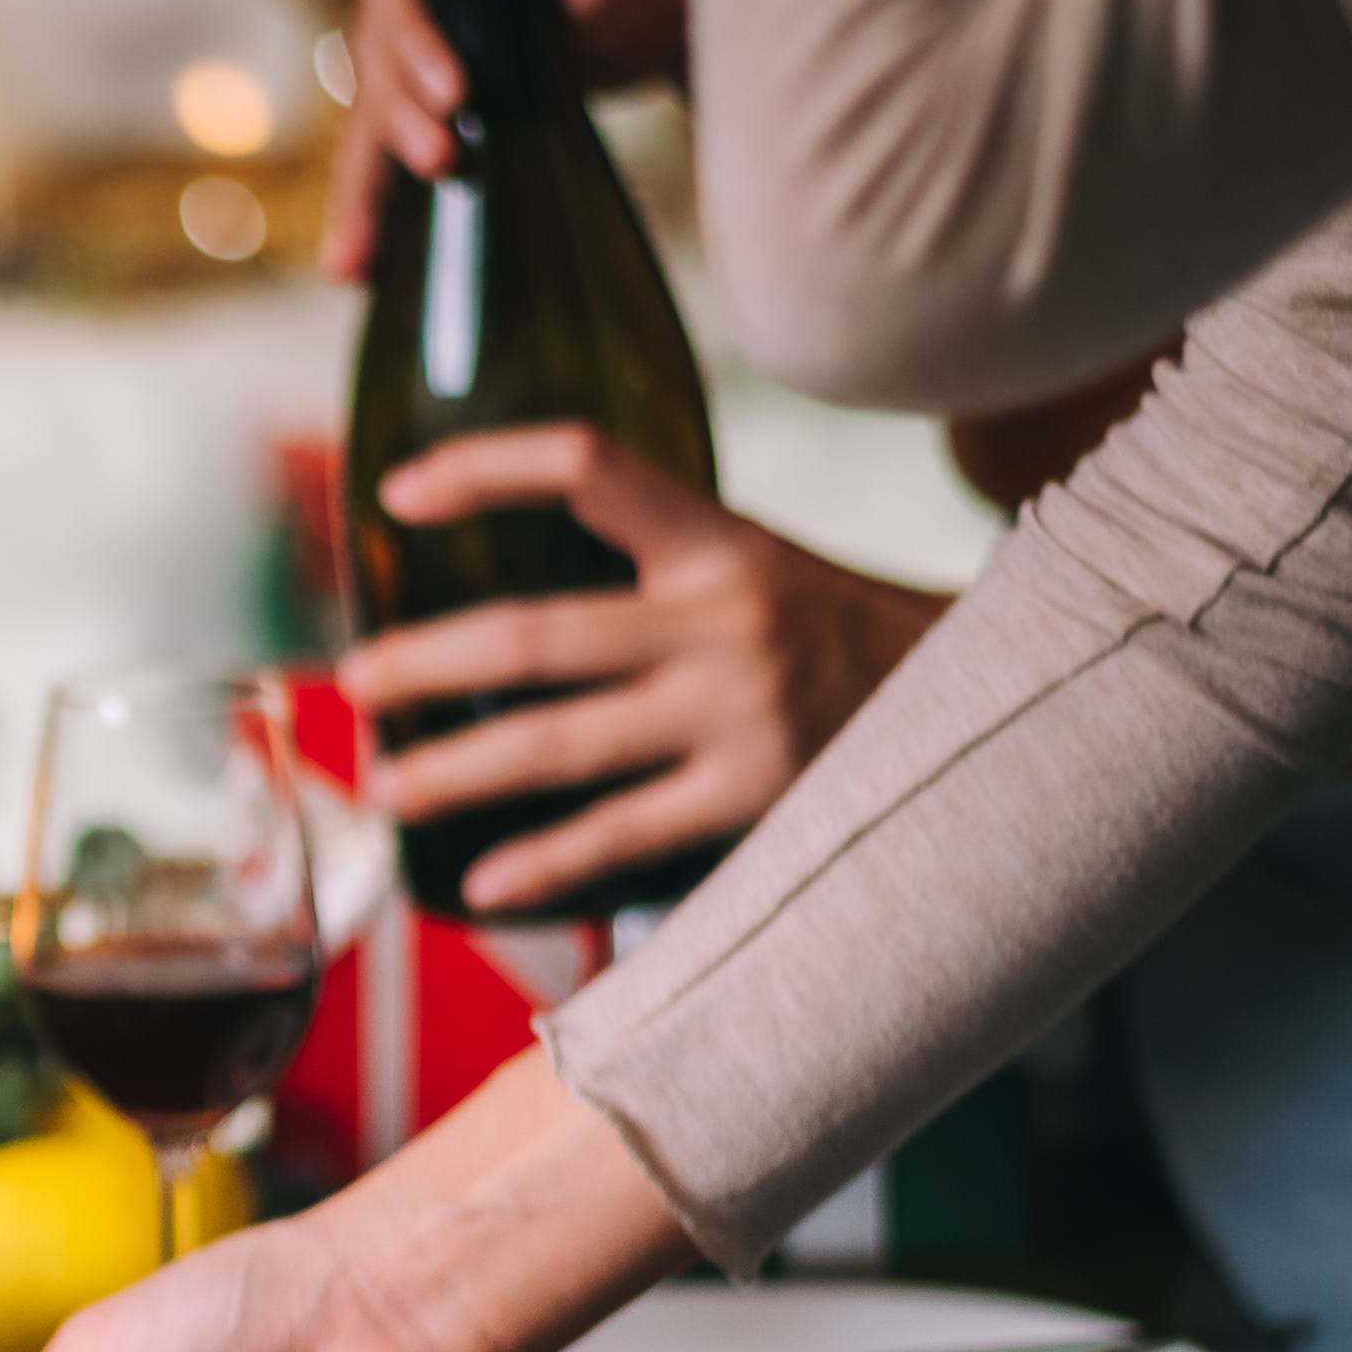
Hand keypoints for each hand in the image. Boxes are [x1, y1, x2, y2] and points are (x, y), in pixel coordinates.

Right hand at [323, 0, 691, 282]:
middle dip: (397, 116)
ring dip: (362, 191)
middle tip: (442, 160)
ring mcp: (415, 64)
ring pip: (370, 125)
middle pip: (373, 58)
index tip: (455, 89)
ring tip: (356, 261)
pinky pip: (391, 163)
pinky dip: (375, 216)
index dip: (410, 30)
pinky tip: (359, 273)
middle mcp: (413, 0)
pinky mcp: (432, 117)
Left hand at [339, 425, 947, 913]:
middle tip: (353, 682)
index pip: (587, 467)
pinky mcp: (758, 795)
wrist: (998, 701)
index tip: (396, 495)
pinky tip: (479, 883)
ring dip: (455, 770)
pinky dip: (543, 863)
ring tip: (387, 788)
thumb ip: (658, 575)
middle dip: (424, 661)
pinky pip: (622, 833)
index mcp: (716, 541)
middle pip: (534, 633)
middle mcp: (720, 616)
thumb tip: (513, 618)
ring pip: (557, 743)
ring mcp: (737, 709)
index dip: (486, 468)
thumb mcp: (760, 572)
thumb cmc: (842, 641)